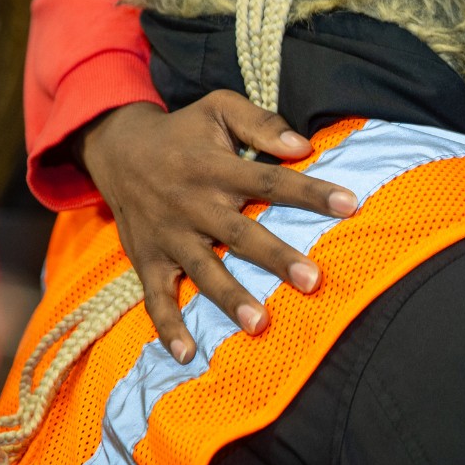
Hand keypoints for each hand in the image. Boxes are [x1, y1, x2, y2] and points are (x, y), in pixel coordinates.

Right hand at [76, 91, 358, 363]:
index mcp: (215, 168)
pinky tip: (189, 356)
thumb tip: (304, 145)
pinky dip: (169, 327)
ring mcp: (168, 236)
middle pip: (240, 234)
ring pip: (203, 271)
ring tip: (261, 324)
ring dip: (230, 299)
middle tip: (313, 280)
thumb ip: (261, 123)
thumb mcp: (218, 109)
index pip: (271, 182)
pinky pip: (156, 298)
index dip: (311, 192)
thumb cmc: (183, 131)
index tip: (350, 205)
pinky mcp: (147, 259)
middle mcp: (192, 204)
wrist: (114, 147)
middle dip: (276, 257)